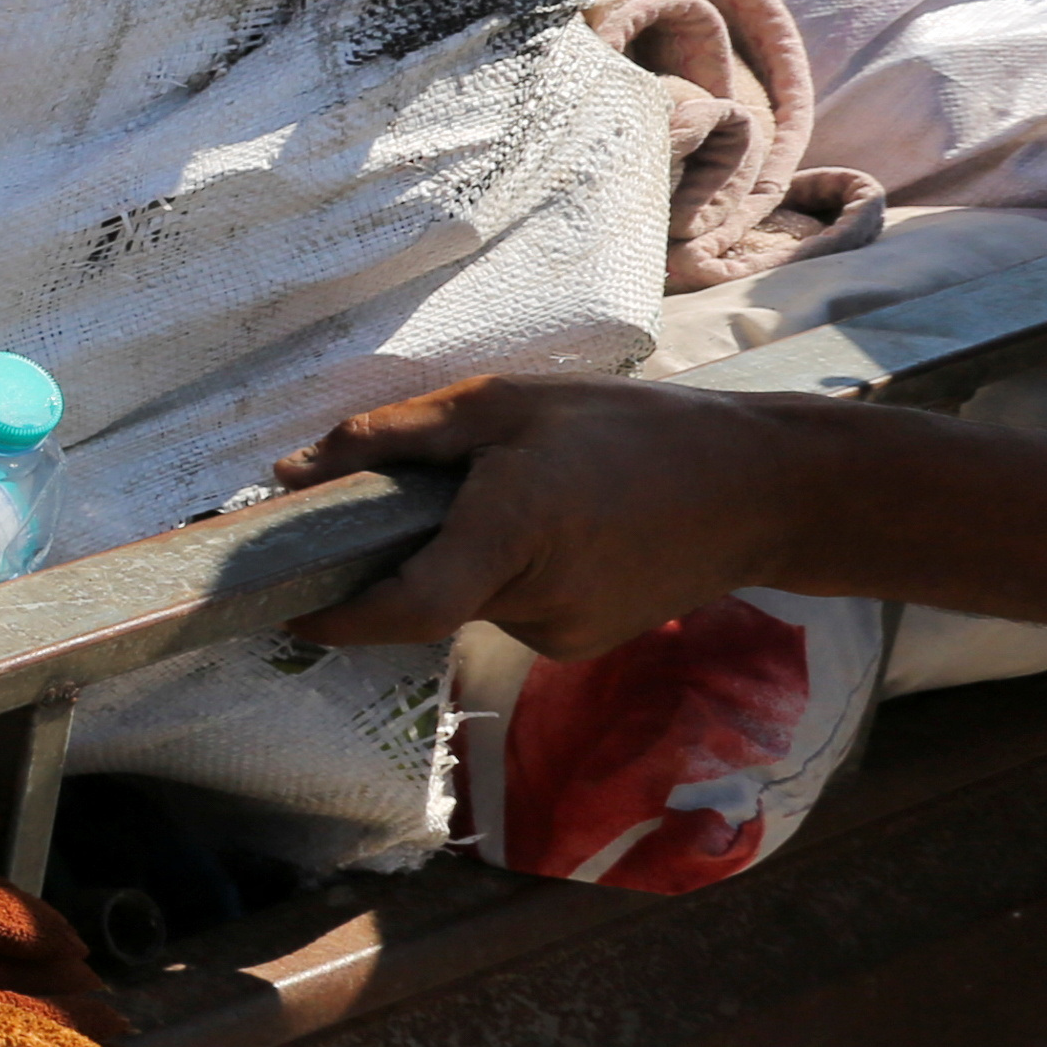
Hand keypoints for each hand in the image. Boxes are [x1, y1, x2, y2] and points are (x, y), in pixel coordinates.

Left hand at [275, 376, 811, 657]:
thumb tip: (295, 471)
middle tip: (432, 492)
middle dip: (405, 554)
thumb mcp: (506, 403)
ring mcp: (564, 634)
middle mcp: (534, 601)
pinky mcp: (583, 643)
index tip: (286, 605)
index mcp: (510, 536)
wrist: (760, 489)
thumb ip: (395, 436)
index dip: (338, 618)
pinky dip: (508, 570)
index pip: (402, 607)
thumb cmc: (631, 429)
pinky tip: (562, 525)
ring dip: (465, 555)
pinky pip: (513, 607)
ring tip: (529, 493)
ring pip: (471, 598)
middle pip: (428, 593)